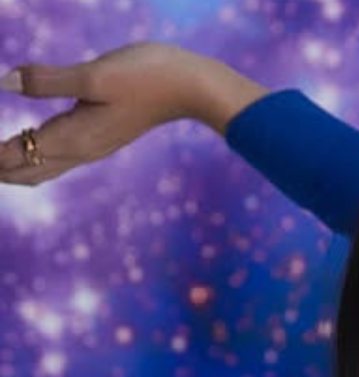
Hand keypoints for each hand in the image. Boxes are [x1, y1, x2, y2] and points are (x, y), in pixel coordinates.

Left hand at [0, 41, 267, 187]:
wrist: (192, 88)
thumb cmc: (147, 77)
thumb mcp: (95, 75)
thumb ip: (47, 80)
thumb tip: (4, 83)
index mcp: (75, 136)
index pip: (18, 152)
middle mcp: (82, 148)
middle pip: (28, 171)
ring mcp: (93, 145)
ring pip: (43, 168)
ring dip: (14, 169)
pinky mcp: (100, 136)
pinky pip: (58, 158)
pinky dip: (34, 159)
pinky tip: (28, 151)